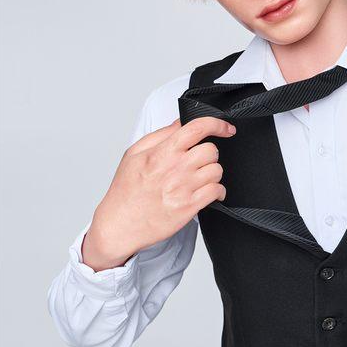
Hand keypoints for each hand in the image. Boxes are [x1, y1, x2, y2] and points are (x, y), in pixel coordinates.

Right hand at [81, 116, 235, 270]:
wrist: (120, 224)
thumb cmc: (125, 191)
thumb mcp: (134, 154)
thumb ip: (160, 136)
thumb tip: (180, 123)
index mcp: (162, 152)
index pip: (197, 128)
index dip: (217, 124)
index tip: (226, 128)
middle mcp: (175, 168)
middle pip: (211, 150)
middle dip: (210, 154)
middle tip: (201, 162)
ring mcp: (183, 188)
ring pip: (216, 171)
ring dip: (213, 174)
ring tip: (202, 178)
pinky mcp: (189, 207)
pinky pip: (216, 192)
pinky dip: (218, 192)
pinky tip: (209, 192)